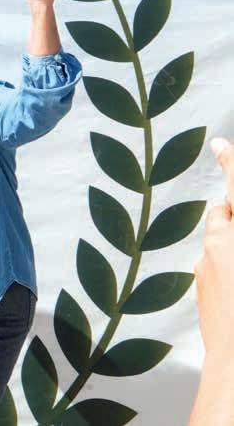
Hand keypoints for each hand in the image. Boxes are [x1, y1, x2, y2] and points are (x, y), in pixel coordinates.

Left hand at [194, 138, 233, 354]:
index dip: (231, 164)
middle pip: (224, 214)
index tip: (219, 144)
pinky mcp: (200, 288)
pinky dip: (224, 266)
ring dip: (230, 243)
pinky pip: (212, 265)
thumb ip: (231, 234)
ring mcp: (206, 268)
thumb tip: (225, 216)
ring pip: (217, 241)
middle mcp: (219, 245)